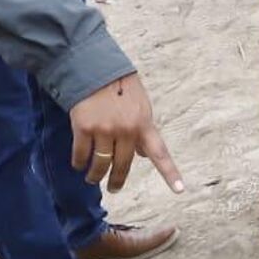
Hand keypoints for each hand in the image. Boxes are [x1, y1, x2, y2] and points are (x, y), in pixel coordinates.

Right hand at [69, 72, 184, 193]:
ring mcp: (105, 130)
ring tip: (92, 179)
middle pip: (123, 165)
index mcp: (144, 124)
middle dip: (117, 181)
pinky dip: (79, 162)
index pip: (160, 153)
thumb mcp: (140, 107)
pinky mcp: (84, 128)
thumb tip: (144, 155)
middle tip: (114, 189)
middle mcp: (126, 130)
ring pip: (100, 164)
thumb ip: (142, 131)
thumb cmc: (120, 87)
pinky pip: (81, 154)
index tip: (179, 190)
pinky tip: (79, 165)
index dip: (170, 173)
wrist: (93, 68)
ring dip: (95, 175)